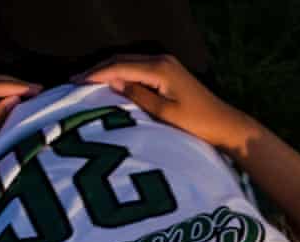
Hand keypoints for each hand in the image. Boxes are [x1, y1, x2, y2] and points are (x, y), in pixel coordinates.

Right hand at [74, 54, 251, 153]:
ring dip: (107, 71)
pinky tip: (110, 83)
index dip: (96, 74)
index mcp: (159, 68)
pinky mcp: (168, 72)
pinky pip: (138, 68)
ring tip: (86, 82)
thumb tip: (113, 82)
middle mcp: (161, 59)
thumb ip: (138, 95)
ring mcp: (165, 64)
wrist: (225, 124)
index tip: (76, 82)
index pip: (119, 66)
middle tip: (74, 81)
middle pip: (121, 59)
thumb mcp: (164, 114)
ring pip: (128, 62)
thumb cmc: (197, 124)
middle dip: (97, 69)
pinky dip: (121, 74)